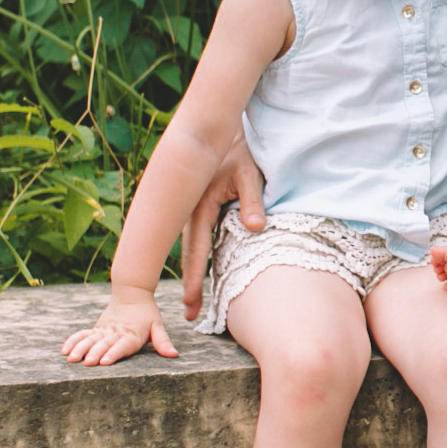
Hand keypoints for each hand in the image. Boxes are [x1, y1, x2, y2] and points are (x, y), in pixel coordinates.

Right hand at [63, 286, 181, 366]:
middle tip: (87, 363)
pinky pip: (83, 334)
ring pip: (90, 340)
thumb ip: (163, 341)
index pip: (122, 345)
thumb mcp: (158, 326)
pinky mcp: (96, 328)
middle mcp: (116, 333)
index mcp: (132, 334)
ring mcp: (104, 330)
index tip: (105, 361)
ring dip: (80, 349)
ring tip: (71, 358)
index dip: (114, 353)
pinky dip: (73, 341)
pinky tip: (64, 350)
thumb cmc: (147, 314)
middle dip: (95, 353)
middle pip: (104, 344)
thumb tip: (174, 354)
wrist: (133, 294)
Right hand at [180, 135, 266, 323]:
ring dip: (194, 273)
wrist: (225, 132)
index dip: (195, 278)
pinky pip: (200, 237)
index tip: (191, 302)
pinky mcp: (202, 209)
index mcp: (200, 207)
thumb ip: (252, 201)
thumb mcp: (250, 174)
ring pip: (194, 249)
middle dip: (191, 285)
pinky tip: (202, 273)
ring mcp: (195, 211)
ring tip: (194, 302)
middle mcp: (192, 213)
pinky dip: (199, 256)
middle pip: (191, 256)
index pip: (198, 250)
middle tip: (190, 314)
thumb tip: (256, 228)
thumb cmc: (241, 153)